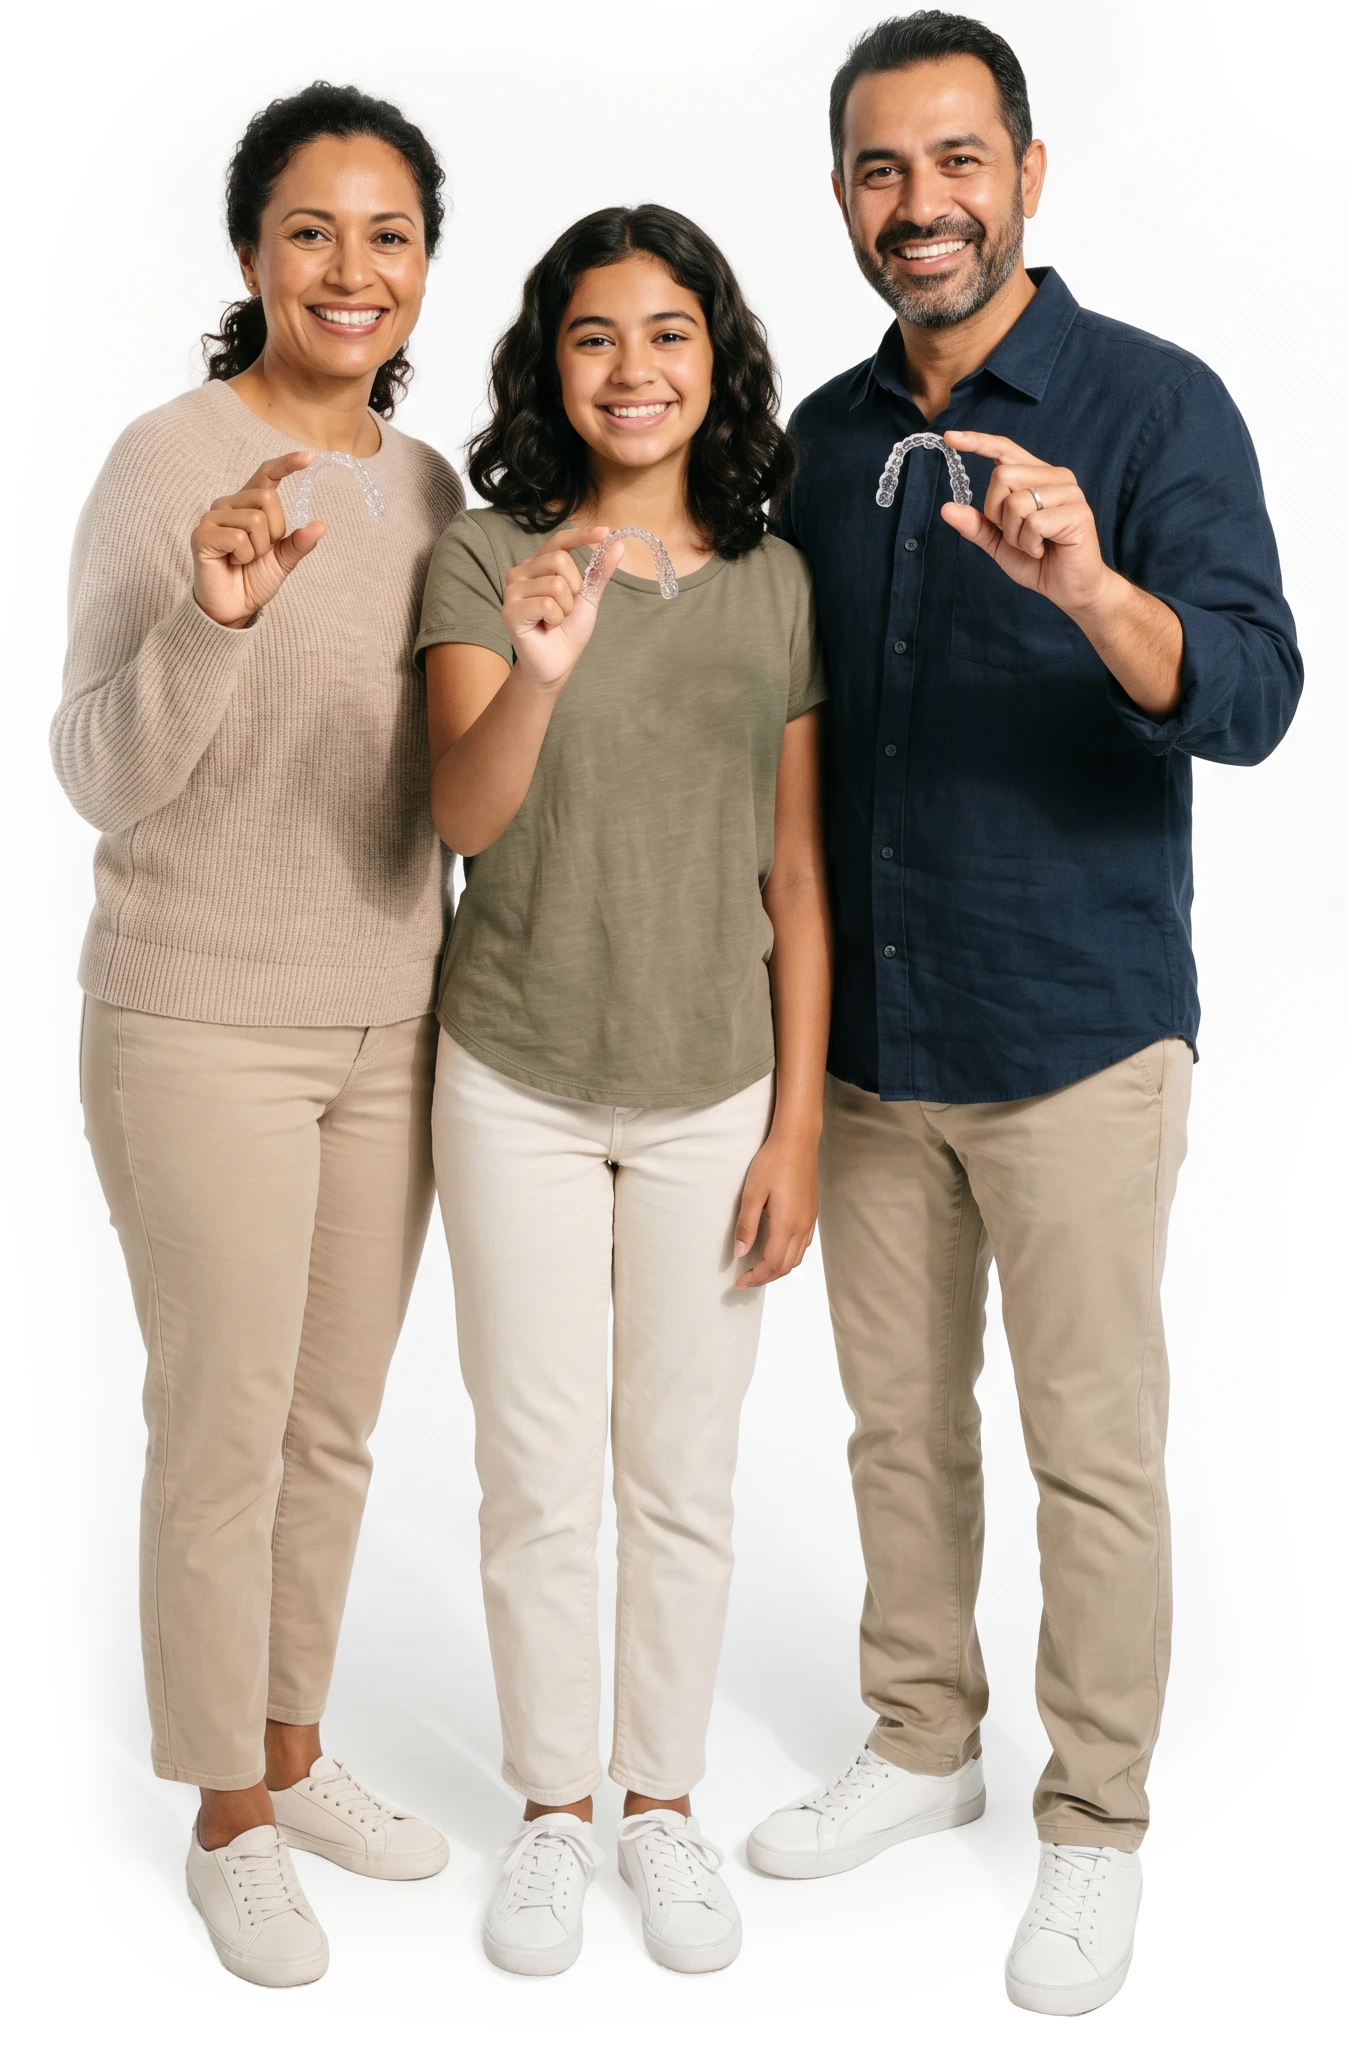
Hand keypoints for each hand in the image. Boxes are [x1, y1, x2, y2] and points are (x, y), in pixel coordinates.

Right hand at [191, 452, 324, 627]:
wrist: (233, 607)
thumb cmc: (253, 580)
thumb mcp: (283, 561)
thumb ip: (299, 543)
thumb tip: (320, 526)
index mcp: (248, 505)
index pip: (266, 475)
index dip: (286, 464)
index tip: (309, 457)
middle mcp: (228, 504)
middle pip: (268, 499)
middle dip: (275, 533)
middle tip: (259, 553)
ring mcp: (212, 517)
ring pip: (255, 520)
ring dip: (258, 549)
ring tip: (244, 559)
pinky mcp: (202, 534)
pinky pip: (238, 538)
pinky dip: (243, 556)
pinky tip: (231, 562)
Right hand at [503, 526, 622, 691]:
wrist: (557, 664)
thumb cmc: (568, 631)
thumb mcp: (588, 597)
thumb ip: (599, 571)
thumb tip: (617, 545)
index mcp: (537, 565)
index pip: (559, 541)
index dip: (581, 535)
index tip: (604, 532)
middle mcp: (521, 572)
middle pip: (559, 559)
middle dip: (574, 588)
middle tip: (565, 609)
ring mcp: (512, 591)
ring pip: (555, 584)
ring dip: (565, 609)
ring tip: (554, 620)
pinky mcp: (510, 611)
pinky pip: (547, 604)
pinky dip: (556, 619)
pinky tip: (546, 627)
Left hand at [732, 1127, 818, 1288]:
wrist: (798, 1140)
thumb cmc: (773, 1162)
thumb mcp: (752, 1192)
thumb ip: (746, 1225)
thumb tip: (740, 1252)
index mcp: (787, 1224)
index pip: (772, 1264)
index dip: (755, 1277)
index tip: (739, 1282)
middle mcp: (802, 1226)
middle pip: (786, 1266)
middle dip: (765, 1278)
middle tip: (746, 1280)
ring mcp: (810, 1220)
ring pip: (797, 1257)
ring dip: (778, 1268)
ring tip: (758, 1268)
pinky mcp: (812, 1212)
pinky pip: (803, 1244)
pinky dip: (789, 1255)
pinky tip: (776, 1249)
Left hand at [940, 431, 1110, 620]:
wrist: (1071, 589)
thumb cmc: (1039, 562)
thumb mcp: (999, 543)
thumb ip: (977, 525)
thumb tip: (946, 508)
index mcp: (1037, 477)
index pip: (1005, 449)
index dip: (978, 442)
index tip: (950, 438)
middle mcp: (1055, 477)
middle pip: (1002, 476)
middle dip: (997, 513)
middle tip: (1016, 535)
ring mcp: (1069, 492)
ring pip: (1016, 501)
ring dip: (1014, 534)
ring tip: (1034, 545)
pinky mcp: (1077, 512)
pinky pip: (1033, 522)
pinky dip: (1029, 544)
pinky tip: (1044, 550)